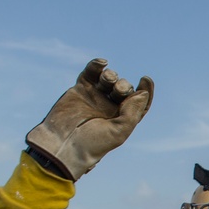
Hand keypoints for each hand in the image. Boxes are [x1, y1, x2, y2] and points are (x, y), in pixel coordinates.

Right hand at [26, 58, 153, 180]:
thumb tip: (143, 93)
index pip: (138, 101)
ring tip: (108, 79)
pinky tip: (102, 63)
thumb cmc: (92, 144)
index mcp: (122, 118)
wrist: (63, 145)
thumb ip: (132, 112)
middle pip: (124, 89)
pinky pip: (91, 73)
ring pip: (109, 79)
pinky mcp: (80, 90)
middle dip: (124, 85)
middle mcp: (110, 107)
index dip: (145, 90)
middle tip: (119, 90)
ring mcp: (95, 97)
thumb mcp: (118, 132)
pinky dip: (96, 65)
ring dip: (111, 76)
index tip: (145, 79)